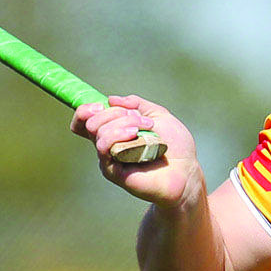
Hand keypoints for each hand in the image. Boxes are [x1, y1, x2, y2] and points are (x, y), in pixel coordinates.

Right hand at [72, 96, 198, 206]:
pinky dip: (118, 134)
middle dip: (114, 113)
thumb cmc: (175, 145)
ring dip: (122, 121)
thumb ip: (136, 104)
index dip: (86, 110)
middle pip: (90, 122)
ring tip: (144, 128)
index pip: (84, 121)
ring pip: (98, 132)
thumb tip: (111, 99)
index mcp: (114, 131)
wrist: (186, 170)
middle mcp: (108, 145)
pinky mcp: (112, 171)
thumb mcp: (158, 115)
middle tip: (139, 118)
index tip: (102, 105)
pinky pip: (104, 147)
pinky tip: (136, 135)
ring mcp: (109, 158)